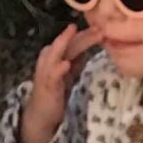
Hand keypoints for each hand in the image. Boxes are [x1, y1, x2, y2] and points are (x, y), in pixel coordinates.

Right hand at [19, 24, 98, 142]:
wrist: (41, 113)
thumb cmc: (56, 92)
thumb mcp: (70, 74)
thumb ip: (77, 62)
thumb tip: (88, 49)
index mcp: (55, 53)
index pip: (73, 41)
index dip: (87, 34)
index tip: (102, 28)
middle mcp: (49, 56)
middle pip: (70, 43)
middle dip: (85, 35)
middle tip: (100, 29)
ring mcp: (47, 69)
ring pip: (61, 51)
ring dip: (76, 44)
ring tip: (90, 37)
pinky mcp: (47, 84)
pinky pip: (53, 74)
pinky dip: (60, 68)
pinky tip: (67, 64)